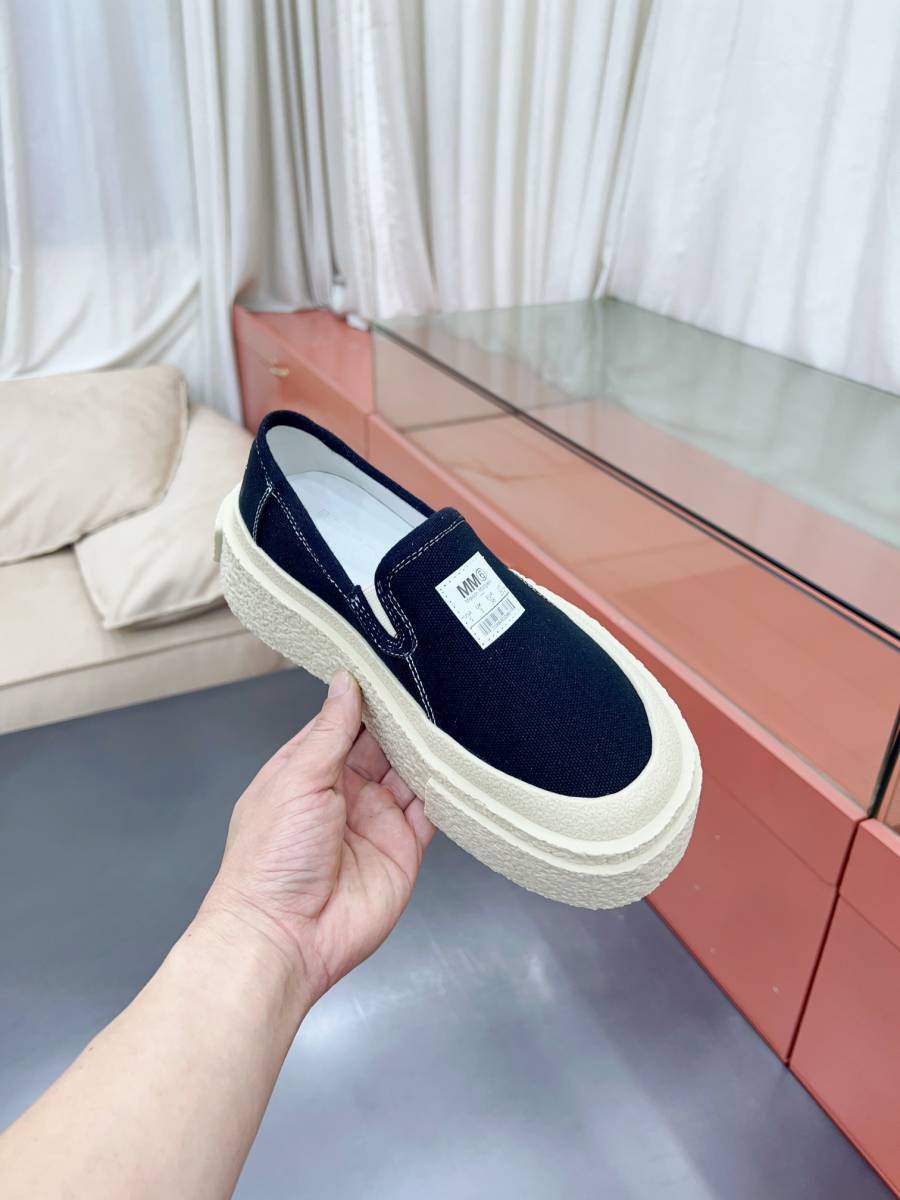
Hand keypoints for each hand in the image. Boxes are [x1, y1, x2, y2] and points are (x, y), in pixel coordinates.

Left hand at [200, 671, 434, 1012]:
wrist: (285, 937)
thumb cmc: (270, 861)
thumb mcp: (297, 778)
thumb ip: (330, 730)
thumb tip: (344, 684)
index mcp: (306, 770)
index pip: (343, 722)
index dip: (367, 698)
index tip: (392, 670)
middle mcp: (343, 792)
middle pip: (383, 745)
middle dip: (404, 721)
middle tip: (430, 689)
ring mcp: (375, 820)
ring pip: (411, 773)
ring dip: (427, 751)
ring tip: (449, 719)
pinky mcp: (403, 848)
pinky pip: (431, 811)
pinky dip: (445, 789)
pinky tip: (456, 765)